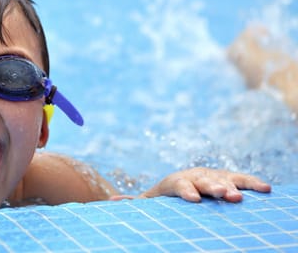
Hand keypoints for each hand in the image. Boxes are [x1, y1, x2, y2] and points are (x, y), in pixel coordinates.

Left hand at [139, 167, 270, 202]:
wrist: (187, 180)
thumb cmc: (167, 196)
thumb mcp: (151, 199)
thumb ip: (134, 201)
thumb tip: (111, 201)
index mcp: (176, 182)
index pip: (181, 185)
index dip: (187, 191)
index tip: (193, 200)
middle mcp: (196, 176)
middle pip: (205, 182)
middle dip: (214, 188)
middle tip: (225, 196)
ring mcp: (213, 176)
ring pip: (224, 180)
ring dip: (234, 187)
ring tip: (241, 197)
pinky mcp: (229, 178)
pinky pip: (242, 180)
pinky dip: (253, 184)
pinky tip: (266, 190)